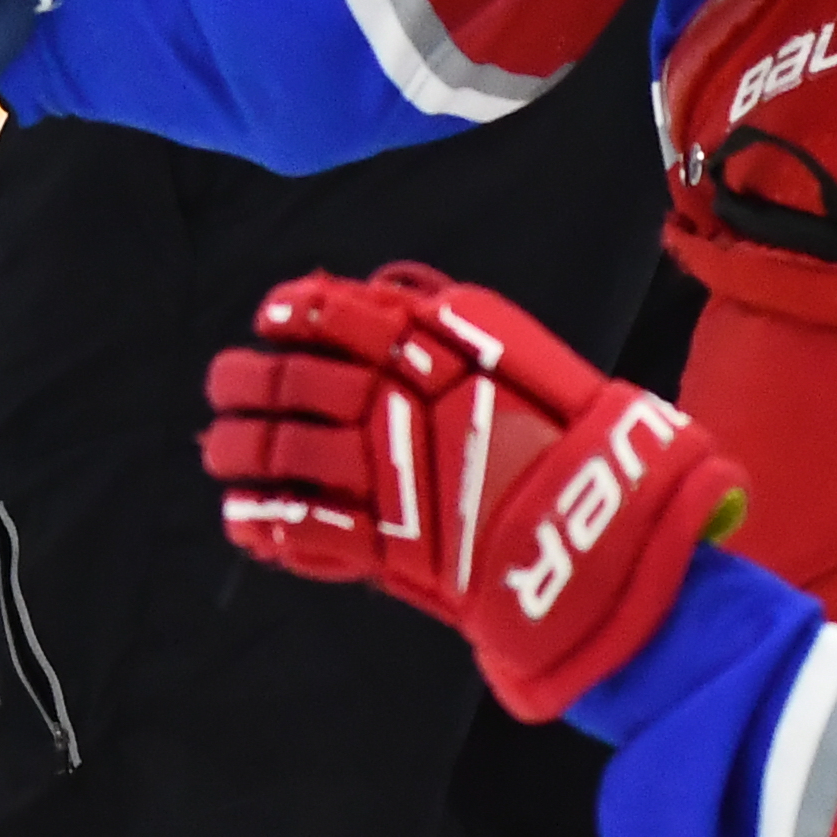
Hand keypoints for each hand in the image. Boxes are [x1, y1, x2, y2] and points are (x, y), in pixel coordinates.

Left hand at [200, 267, 747, 720]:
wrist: (619, 538)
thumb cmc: (590, 446)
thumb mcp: (533, 360)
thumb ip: (459, 321)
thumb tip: (391, 289)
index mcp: (441, 353)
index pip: (344, 316)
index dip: (297, 312)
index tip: (268, 314)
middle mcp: (402, 406)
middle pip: (295, 382)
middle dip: (247, 381)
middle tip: (223, 383)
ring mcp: (390, 477)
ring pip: (286, 451)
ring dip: (241, 448)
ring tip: (218, 450)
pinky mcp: (390, 546)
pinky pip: (307, 529)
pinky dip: (265, 523)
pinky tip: (242, 519)